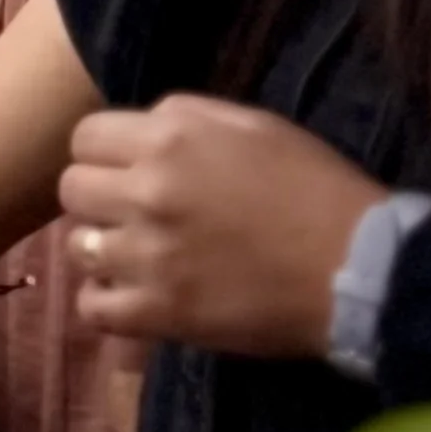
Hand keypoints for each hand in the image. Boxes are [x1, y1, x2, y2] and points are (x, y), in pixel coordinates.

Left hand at [54, 96, 386, 358]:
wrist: (359, 267)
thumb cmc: (314, 189)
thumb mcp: (254, 125)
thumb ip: (185, 118)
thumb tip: (141, 126)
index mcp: (169, 139)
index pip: (84, 137)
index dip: (103, 153)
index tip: (126, 169)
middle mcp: (145, 192)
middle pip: (71, 189)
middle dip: (98, 198)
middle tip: (133, 214)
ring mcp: (146, 257)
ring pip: (77, 248)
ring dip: (103, 251)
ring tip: (139, 258)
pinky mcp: (158, 313)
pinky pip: (92, 307)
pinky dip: (106, 303)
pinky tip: (134, 297)